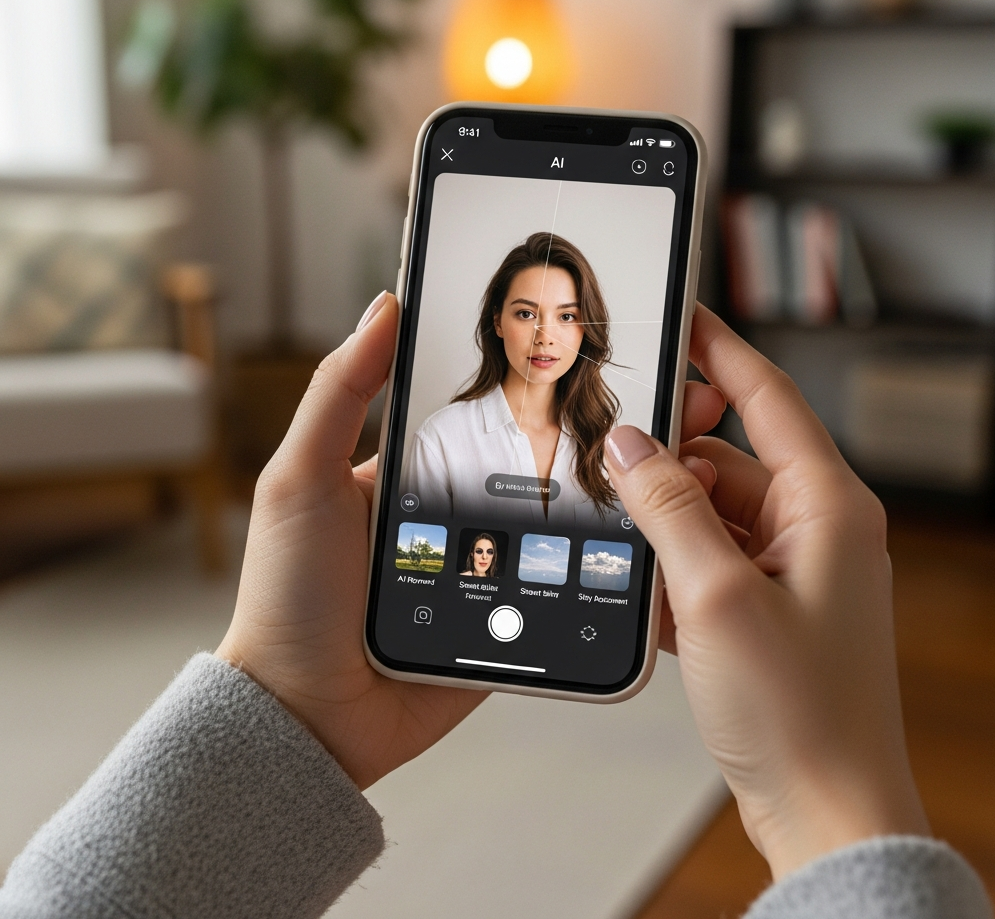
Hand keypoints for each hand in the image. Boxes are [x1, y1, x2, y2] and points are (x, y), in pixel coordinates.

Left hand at [216, 292, 726, 788]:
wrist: (308, 715)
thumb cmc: (289, 593)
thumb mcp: (300, 478)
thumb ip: (340, 393)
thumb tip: (385, 306)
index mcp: (410, 474)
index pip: (477, 415)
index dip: (527, 384)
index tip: (582, 352)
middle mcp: (454, 517)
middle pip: (531, 467)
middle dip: (592, 437)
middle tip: (664, 402)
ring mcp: (486, 571)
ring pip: (559, 525)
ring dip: (608, 502)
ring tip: (677, 466)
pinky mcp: (509, 622)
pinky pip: (561, 589)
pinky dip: (599, 572)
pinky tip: (650, 542)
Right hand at [604, 305, 928, 879]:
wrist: (825, 813)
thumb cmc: (801, 716)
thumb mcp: (715, 596)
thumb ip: (669, 506)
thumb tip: (630, 443)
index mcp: (827, 506)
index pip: (767, 396)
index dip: (720, 350)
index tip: (681, 315)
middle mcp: (816, 528)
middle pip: (729, 455)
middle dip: (670, 459)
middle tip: (613, 459)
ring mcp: (792, 568)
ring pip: (711, 509)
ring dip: (666, 523)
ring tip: (630, 549)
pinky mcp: (767, 605)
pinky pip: (710, 557)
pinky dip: (675, 566)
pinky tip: (652, 600)